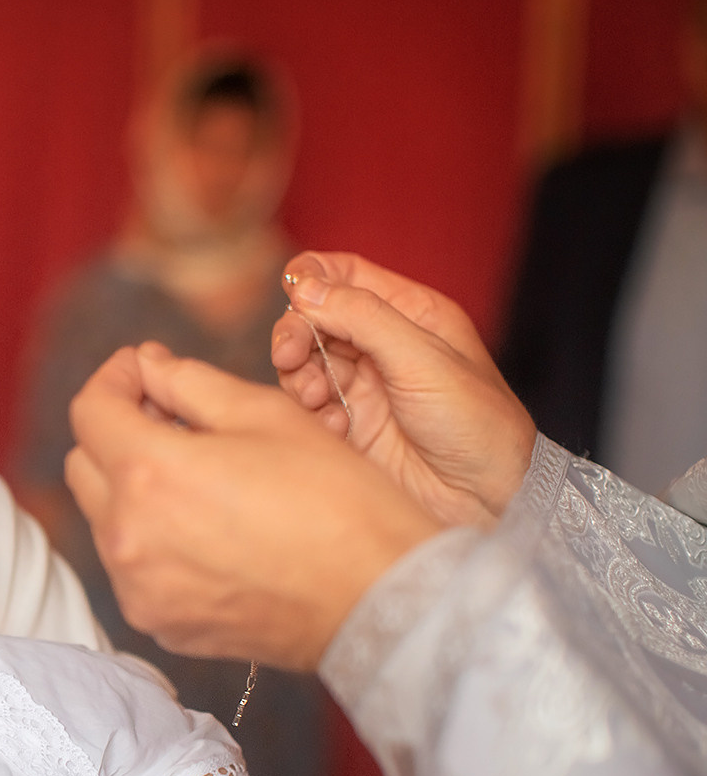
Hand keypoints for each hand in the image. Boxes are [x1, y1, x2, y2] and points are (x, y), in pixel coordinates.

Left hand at [65, 342, 439, 668]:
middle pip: (84, 465)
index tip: (142, 369)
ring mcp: (137, 587)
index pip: (91, 411)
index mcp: (148, 473)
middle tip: (171, 417)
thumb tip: (148, 366)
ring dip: (132, 487)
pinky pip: (130, 567)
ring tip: (196, 475)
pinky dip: (152, 538)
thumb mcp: (266, 413)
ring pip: (104, 518)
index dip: (114, 378)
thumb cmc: (335, 500)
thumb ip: (189, 382)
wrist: (376, 599)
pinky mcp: (157, 621)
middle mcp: (127, 536)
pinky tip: (206, 528)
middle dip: (117, 431)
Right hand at [275, 251, 536, 525]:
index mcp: (412, 314)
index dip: (314, 277)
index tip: (293, 290)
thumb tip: (305, 286)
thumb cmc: (477, 425)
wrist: (485, 501)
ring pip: (305, 363)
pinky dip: (312, 414)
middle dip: (297, 332)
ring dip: (301, 376)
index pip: (347, 275)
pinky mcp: (348, 427)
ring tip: (318, 397)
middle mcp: (383, 346)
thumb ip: (363, 317)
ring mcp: (362, 387)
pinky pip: (308, 408)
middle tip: (291, 354)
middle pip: (315, 318)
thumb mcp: (423, 358)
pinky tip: (338, 429)